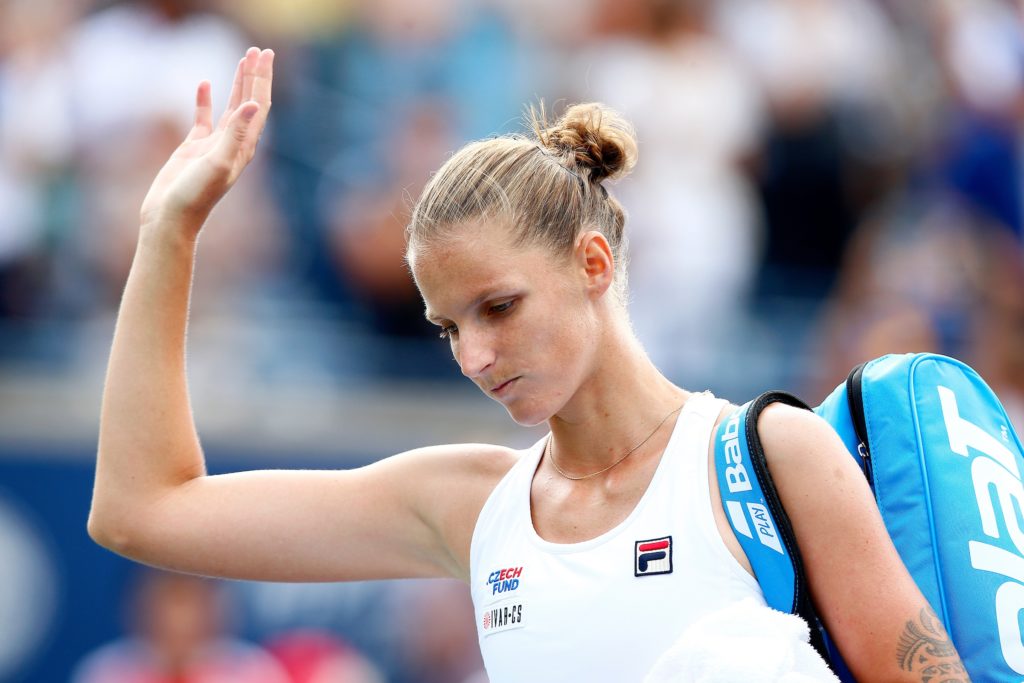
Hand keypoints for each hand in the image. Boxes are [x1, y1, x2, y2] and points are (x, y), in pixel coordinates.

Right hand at [140, 47, 273, 234]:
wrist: (172, 217)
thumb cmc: (196, 195)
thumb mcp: (218, 162)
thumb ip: (235, 133)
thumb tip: (253, 104)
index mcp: (245, 147)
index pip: (259, 105)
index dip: (263, 79)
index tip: (265, 55)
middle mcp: (235, 144)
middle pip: (249, 102)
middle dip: (255, 76)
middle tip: (258, 50)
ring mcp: (215, 145)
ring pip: (231, 107)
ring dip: (237, 83)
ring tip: (242, 60)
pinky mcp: (194, 147)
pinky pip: (203, 118)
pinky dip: (205, 100)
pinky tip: (203, 84)